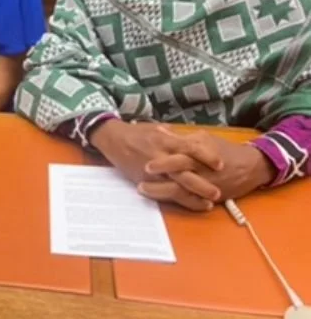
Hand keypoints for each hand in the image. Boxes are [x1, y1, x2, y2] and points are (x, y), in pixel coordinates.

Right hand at [91, 120, 223, 210]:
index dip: (206, 156)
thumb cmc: (137, 132)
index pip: (190, 148)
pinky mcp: (144, 180)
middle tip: (218, 192)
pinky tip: (188, 204)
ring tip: (208, 204)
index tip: (220, 164)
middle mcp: (160, 157)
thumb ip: (176, 137)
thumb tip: (194, 140)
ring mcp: (152, 171)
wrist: (113, 138)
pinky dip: (177, 199)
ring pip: (175, 186)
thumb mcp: (158, 129)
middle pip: (184, 172)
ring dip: (192, 196)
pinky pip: (163, 192)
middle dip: (201, 184)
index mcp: (166, 141)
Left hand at [141, 134, 275, 202]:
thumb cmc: (223, 150)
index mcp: (199, 152)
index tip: (145, 161)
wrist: (251, 167)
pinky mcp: (209, 197)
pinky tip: (162, 201)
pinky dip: (176, 202)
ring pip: (182, 190)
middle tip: (140, 173)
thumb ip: (180, 137)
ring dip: (161, 191)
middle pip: (179, 173)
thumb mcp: (203, 138)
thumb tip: (160, 130)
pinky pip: (192, 202)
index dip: (162, 160)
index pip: (179, 155)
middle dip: (160, 174)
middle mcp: (202, 169)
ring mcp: (205, 185)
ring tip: (142, 188)